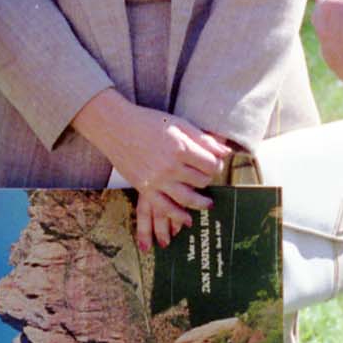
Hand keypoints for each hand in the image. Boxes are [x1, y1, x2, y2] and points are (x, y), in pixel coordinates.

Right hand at [72, 90, 231, 250]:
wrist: (115, 127)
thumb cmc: (149, 122)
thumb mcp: (179, 124)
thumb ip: (203, 140)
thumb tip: (227, 152)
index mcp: (181, 147)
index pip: (211, 165)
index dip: (216, 165)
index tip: (214, 164)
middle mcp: (170, 166)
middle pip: (201, 181)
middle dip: (208, 179)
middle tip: (206, 177)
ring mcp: (157, 180)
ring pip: (188, 198)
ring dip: (201, 203)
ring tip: (209, 204)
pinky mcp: (144, 189)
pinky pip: (165, 208)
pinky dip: (178, 216)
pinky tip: (187, 220)